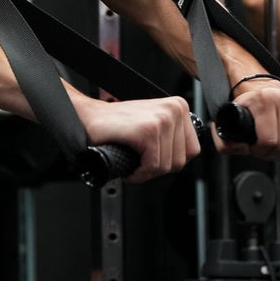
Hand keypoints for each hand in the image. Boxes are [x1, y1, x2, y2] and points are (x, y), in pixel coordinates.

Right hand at [77, 95, 199, 183]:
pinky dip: (138, 174)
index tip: (150, 159)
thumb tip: (186, 157)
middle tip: (138, 163)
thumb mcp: (154, 125)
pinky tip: (128, 166)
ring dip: (146, 172)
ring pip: (167, 166)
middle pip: (181, 160)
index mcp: (179, 106)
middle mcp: (175, 109)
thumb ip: (173, 136)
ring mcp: (163, 119)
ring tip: (132, 162)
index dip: (168, 161)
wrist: (88, 118)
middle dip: (157, 169)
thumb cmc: (116, 125)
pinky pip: (152, 166)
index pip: (191, 150)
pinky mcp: (149, 130)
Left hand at [216, 83, 279, 160]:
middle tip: (264, 150)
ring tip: (275, 148)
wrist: (263, 90)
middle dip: (272, 154)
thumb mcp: (230, 118)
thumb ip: (224, 140)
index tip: (254, 149)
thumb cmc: (249, 106)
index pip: (268, 140)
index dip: (259, 151)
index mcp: (263, 99)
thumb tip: (239, 149)